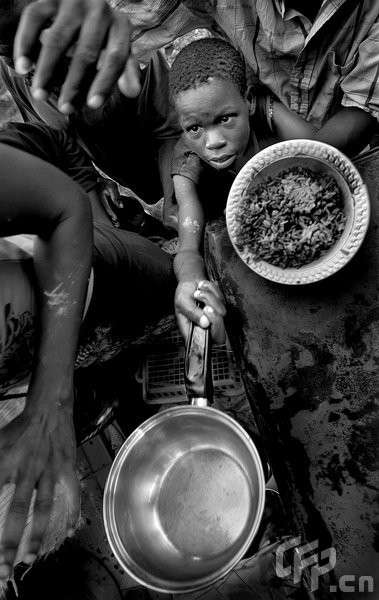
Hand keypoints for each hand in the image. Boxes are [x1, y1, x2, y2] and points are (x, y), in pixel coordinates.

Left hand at [0, 399, 79, 585]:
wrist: (49, 409)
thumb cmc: (19, 429)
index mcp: (5, 464)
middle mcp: (27, 470)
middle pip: (16, 511)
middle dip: (9, 542)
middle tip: (3, 568)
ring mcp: (49, 470)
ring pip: (42, 507)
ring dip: (36, 535)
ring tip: (30, 558)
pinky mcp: (66, 468)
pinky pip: (72, 493)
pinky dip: (72, 512)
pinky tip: (70, 530)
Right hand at [13, 0, 140, 113]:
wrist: (82, 4)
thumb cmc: (102, 36)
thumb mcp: (117, 50)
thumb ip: (125, 71)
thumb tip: (133, 93)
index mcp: (120, 25)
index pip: (116, 57)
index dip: (104, 83)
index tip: (93, 106)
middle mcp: (99, 8)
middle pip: (86, 53)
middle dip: (74, 84)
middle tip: (65, 109)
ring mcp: (72, 1)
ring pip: (57, 40)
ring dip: (46, 71)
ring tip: (39, 95)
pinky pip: (33, 21)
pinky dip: (25, 45)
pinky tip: (22, 67)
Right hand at [175, 279, 225, 343]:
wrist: (190, 281)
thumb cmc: (184, 294)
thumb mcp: (182, 302)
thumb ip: (192, 313)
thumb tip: (205, 323)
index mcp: (193, 331)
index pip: (205, 345)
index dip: (209, 339)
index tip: (206, 321)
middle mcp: (206, 328)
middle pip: (220, 335)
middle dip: (215, 319)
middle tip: (206, 307)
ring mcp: (215, 317)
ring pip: (222, 313)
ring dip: (209, 298)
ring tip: (198, 293)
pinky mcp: (221, 307)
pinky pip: (222, 300)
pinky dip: (213, 291)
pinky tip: (203, 289)